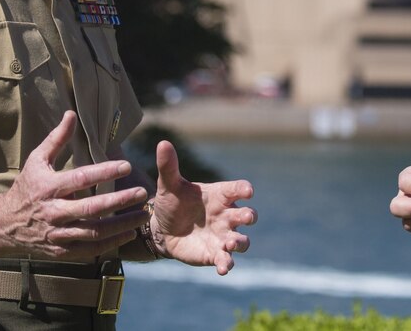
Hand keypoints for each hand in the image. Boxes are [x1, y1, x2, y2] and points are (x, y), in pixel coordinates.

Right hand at [0, 111, 149, 259]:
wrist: (4, 224)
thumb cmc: (26, 187)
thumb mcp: (37, 160)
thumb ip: (57, 138)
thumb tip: (71, 113)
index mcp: (49, 187)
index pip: (81, 179)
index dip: (104, 172)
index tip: (127, 165)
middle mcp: (54, 212)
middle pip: (91, 208)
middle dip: (118, 201)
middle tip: (141, 193)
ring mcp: (57, 234)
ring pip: (94, 232)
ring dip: (121, 225)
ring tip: (143, 215)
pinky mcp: (61, 251)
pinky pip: (90, 250)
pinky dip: (111, 243)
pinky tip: (129, 233)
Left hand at [149, 140, 255, 274]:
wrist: (162, 229)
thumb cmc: (172, 202)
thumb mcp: (168, 185)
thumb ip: (168, 166)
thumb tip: (162, 142)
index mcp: (219, 195)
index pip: (237, 189)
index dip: (244, 189)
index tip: (247, 191)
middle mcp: (226, 215)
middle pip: (247, 215)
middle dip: (249, 216)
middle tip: (245, 217)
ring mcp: (222, 236)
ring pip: (241, 241)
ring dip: (240, 243)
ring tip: (231, 244)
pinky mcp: (214, 254)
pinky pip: (226, 261)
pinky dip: (227, 265)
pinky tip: (223, 268)